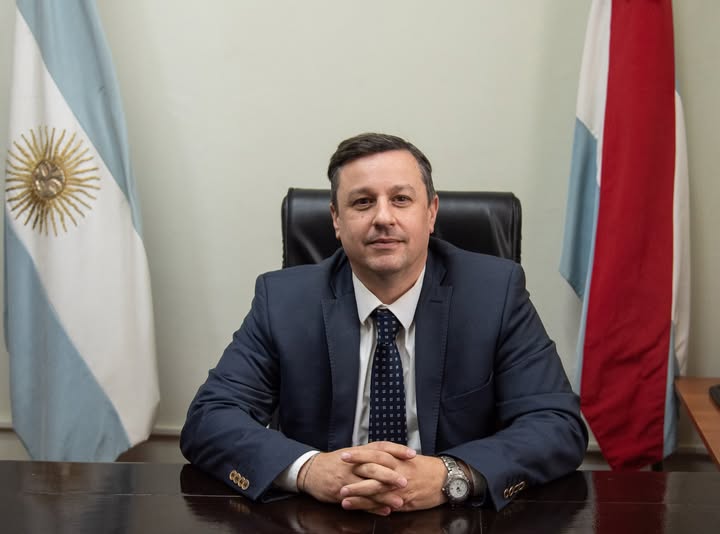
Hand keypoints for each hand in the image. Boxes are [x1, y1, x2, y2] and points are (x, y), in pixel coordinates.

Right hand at [298, 442, 415, 513]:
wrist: (311, 470)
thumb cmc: (335, 462)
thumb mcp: (352, 453)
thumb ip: (371, 454)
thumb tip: (393, 456)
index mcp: (359, 451)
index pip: (380, 447)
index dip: (396, 450)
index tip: (412, 454)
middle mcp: (354, 464)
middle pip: (374, 467)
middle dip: (390, 474)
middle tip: (405, 481)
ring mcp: (347, 479)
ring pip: (368, 486)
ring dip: (384, 495)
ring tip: (399, 501)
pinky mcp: (341, 493)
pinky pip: (359, 501)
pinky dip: (373, 508)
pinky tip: (385, 511)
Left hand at [339, 449, 447, 512]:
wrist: (446, 479)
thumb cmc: (427, 468)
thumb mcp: (408, 459)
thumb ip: (392, 458)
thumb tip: (375, 457)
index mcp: (397, 459)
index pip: (375, 454)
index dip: (359, 455)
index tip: (344, 455)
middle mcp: (397, 472)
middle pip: (372, 471)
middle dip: (353, 474)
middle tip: (337, 476)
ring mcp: (399, 488)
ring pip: (375, 490)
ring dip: (357, 493)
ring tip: (342, 496)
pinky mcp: (403, 501)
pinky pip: (384, 504)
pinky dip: (370, 507)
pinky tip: (358, 508)